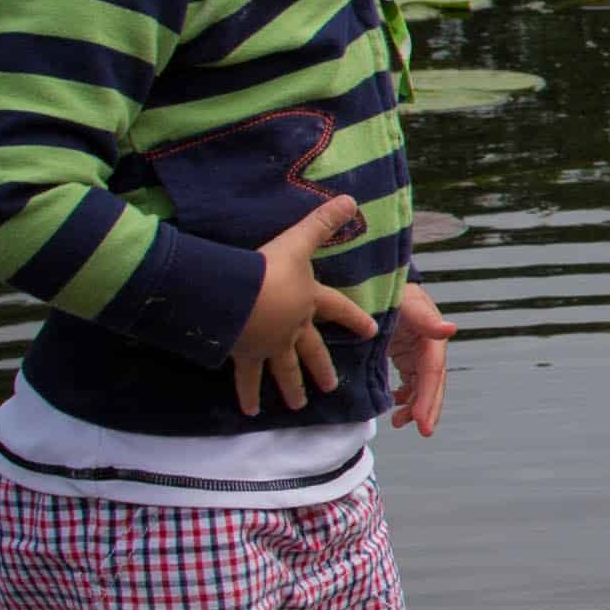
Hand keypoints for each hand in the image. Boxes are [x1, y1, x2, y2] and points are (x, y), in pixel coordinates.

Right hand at [229, 195, 377, 414]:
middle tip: (332, 386)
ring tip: (299, 405)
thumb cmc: (269, 267)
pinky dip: (248, 395)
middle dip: (322, 367)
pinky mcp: (246, 355)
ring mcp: (271, 345)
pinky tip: (251, 411)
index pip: (339, 309)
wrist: (238, 294)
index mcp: (309, 301)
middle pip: (312, 350)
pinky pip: (248, 379)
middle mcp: (294, 328)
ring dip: (292, 387)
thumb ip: (323, 221)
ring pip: (285, 370)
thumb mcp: (299, 240)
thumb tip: (350, 198)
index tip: (372, 331)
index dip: (355, 318)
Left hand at [384, 284, 453, 439]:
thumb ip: (425, 317)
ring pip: (423, 386)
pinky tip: (395, 407)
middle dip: (429, 409)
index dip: (428, 398)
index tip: (421, 422)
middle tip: (423, 431)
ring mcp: (418, 352)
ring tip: (398, 422)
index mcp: (430, 338)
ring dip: (416, 406)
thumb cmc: (391, 291)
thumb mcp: (406, 302)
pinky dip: (405, 396)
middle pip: (433, 384)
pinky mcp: (406, 355)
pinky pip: (411, 381)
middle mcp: (429, 347)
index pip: (432, 373)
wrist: (377, 283)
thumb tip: (451, 329)